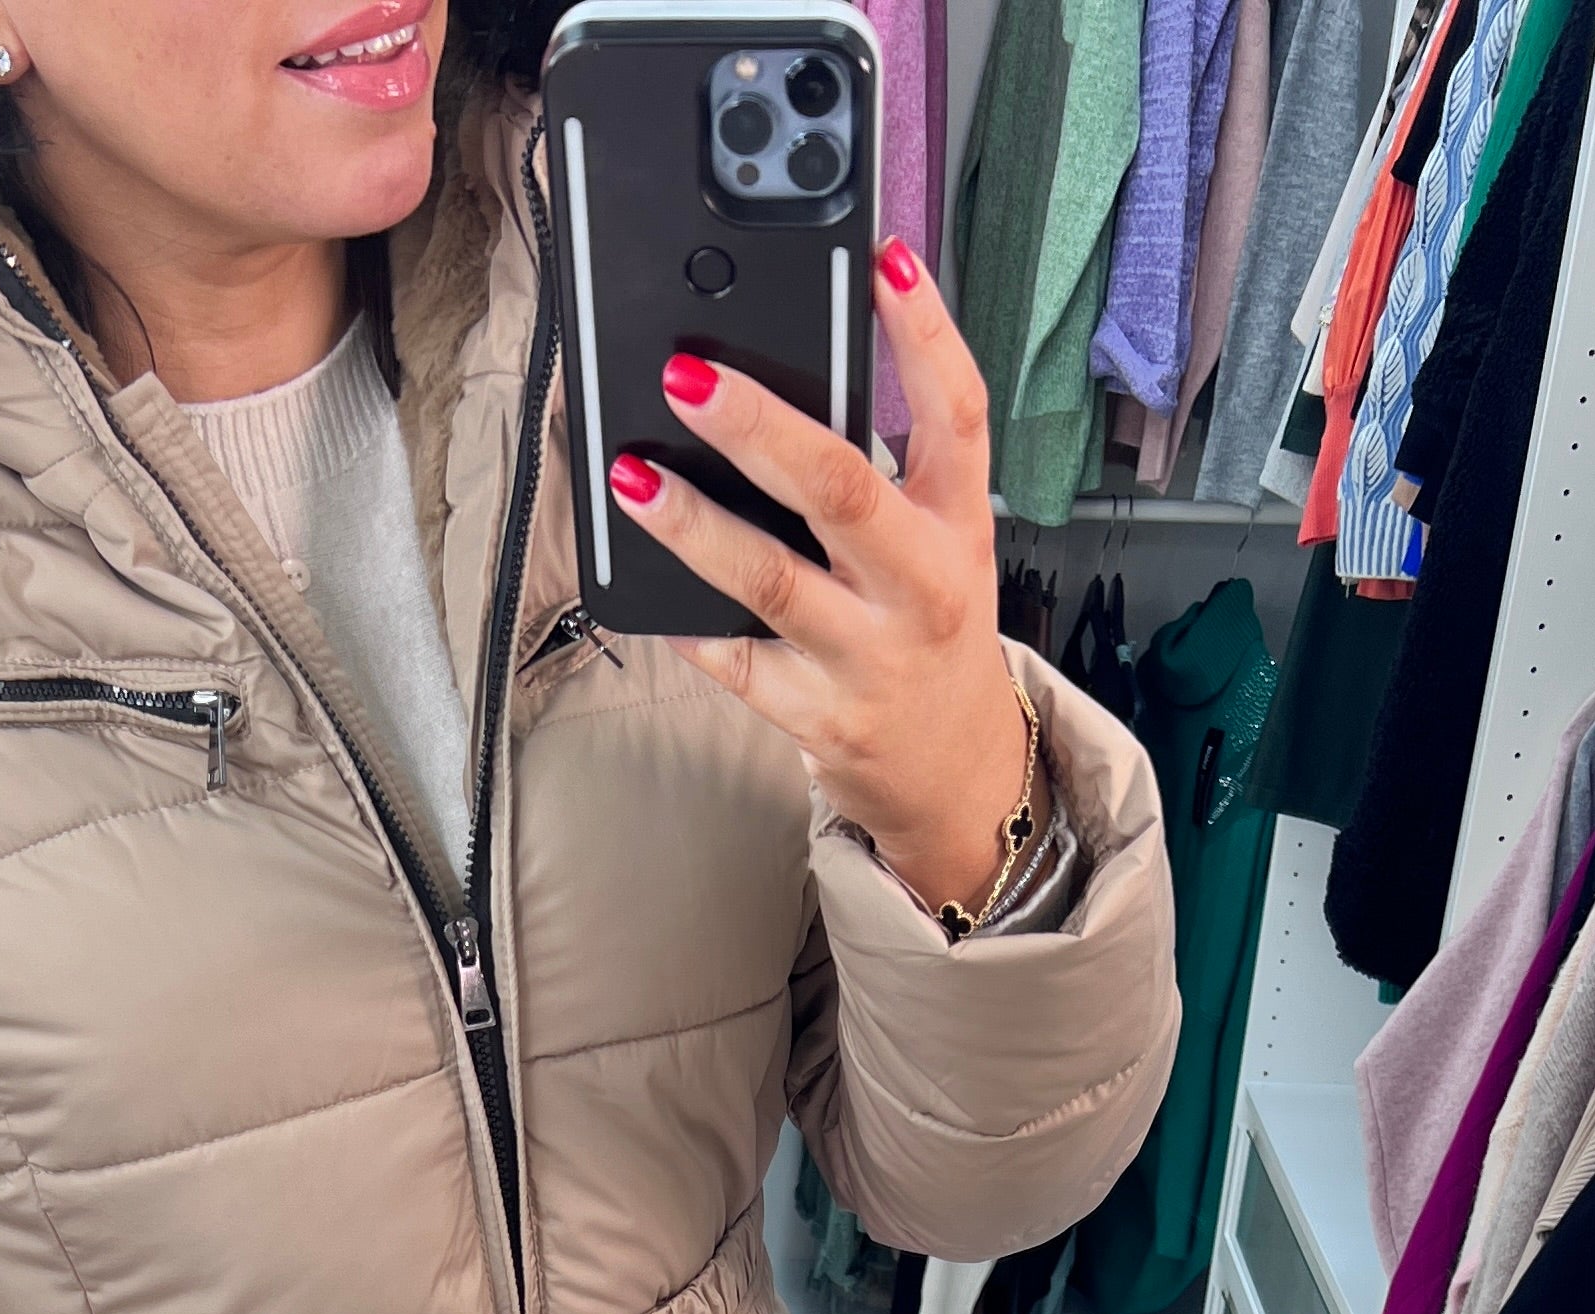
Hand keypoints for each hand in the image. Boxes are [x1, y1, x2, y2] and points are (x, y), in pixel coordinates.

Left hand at [607, 242, 1041, 921]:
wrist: (952, 772)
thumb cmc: (928, 634)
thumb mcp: (939, 544)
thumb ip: (885, 470)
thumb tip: (780, 380)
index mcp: (960, 524)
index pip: (959, 412)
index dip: (926, 333)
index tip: (885, 260)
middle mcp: (922, 586)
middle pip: (841, 489)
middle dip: (760, 426)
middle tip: (689, 375)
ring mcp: (870, 656)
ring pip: (772, 580)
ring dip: (695, 524)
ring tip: (634, 475)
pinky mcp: (822, 716)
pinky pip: (737, 663)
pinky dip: (687, 623)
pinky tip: (642, 585)